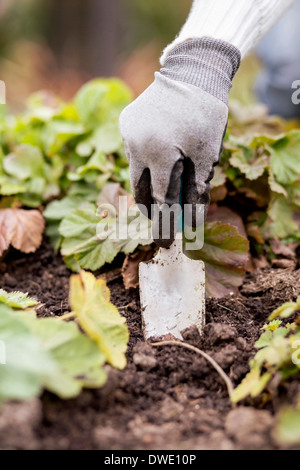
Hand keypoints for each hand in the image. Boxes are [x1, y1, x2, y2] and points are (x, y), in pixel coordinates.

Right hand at [119, 38, 239, 246]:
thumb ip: (197, 189)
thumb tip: (192, 222)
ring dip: (149, 182)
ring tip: (165, 180)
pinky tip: (160, 150)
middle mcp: (136, 145)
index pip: (161, 200)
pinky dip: (146, 160)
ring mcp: (128, 133)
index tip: (164, 243)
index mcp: (159, 153)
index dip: (163, 224)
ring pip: (135, 171)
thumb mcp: (208, 155)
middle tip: (161, 218)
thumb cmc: (206, 116)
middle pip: (140, 190)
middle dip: (151, 209)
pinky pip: (133, 151)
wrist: (191, 73)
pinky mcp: (125, 123)